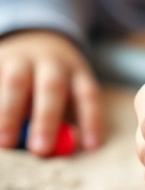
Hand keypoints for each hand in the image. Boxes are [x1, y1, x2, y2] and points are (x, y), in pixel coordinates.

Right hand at [0, 30, 102, 155]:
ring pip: (15, 82)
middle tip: (41, 150)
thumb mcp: (67, 96)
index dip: (91, 120)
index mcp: (76, 72)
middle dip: (47, 120)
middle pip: (52, 87)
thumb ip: (67, 122)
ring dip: (9, 113)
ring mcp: (20, 58)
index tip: (91, 147)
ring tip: (5, 143)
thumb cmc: (52, 84)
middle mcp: (51, 62)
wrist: (32, 39)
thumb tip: (64, 148)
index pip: (88, 95)